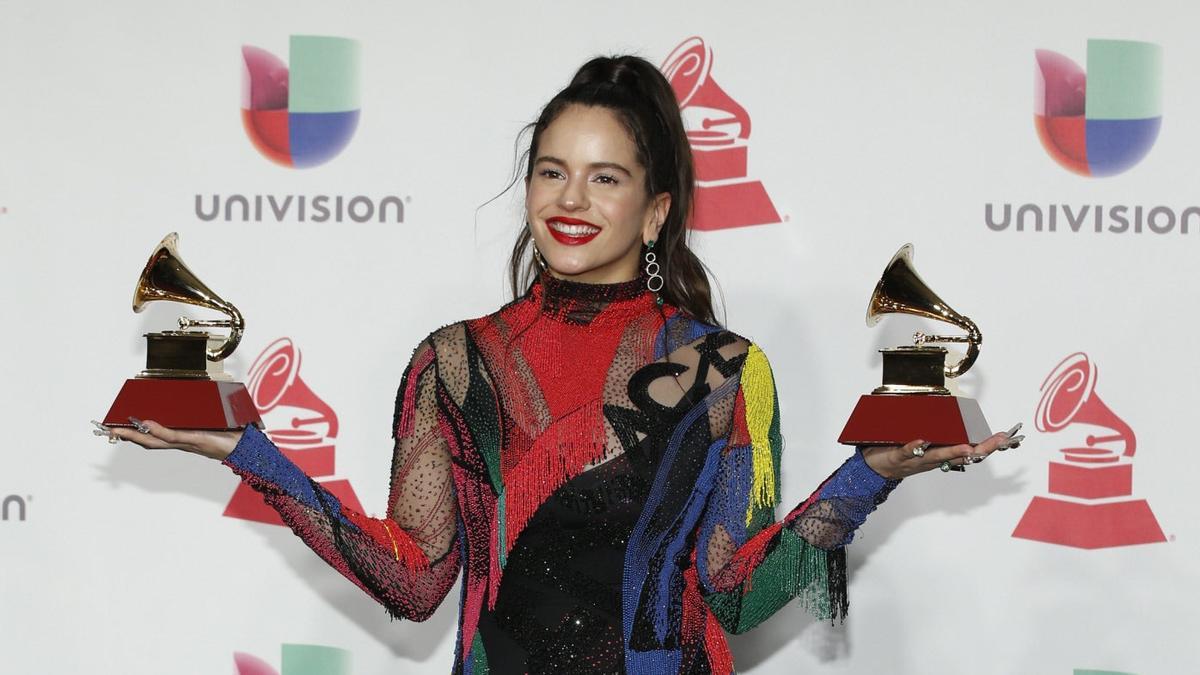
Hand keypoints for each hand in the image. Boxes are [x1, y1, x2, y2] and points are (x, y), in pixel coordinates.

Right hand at [92, 418, 243, 460]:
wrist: (246, 447)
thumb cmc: (231, 434)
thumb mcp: (211, 420)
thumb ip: (200, 412)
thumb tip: (196, 394)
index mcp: (182, 437)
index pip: (153, 437)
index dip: (134, 433)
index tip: (117, 427)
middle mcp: (181, 441)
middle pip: (146, 440)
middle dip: (125, 435)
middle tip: (105, 430)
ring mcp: (186, 441)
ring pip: (154, 440)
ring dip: (134, 434)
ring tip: (116, 429)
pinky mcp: (195, 439)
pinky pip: (172, 436)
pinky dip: (158, 431)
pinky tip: (145, 425)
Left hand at [861, 423, 1023, 479]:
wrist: (876, 468)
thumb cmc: (902, 452)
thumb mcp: (925, 442)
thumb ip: (939, 431)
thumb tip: (954, 411)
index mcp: (942, 453)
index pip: (970, 450)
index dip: (989, 445)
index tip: (1007, 437)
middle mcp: (934, 458)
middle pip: (961, 456)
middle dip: (982, 449)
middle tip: (1000, 442)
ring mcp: (917, 458)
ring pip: (938, 456)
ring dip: (952, 452)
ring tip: (967, 447)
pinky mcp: (899, 456)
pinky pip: (907, 451)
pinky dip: (914, 446)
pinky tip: (921, 440)